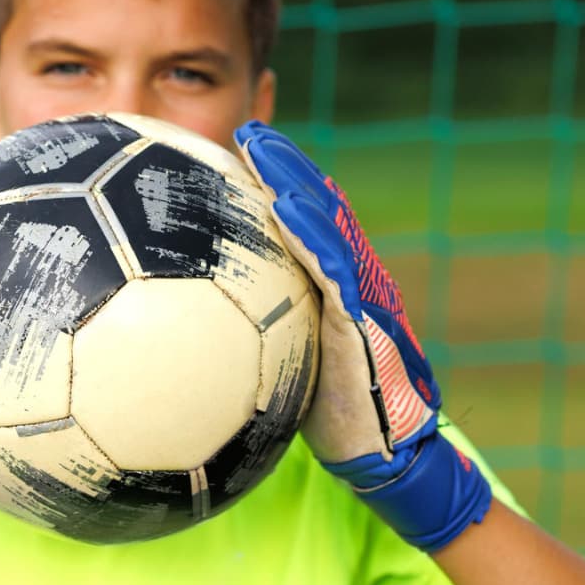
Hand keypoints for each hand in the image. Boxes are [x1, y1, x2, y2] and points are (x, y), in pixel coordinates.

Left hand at [236, 122, 490, 551]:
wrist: (384, 455)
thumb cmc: (332, 413)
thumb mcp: (289, 361)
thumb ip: (262, 331)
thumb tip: (201, 323)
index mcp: (334, 286)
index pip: (306, 224)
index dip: (279, 182)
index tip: (243, 150)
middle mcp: (352, 281)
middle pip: (318, 210)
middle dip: (285, 165)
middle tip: (249, 129)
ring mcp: (362, 297)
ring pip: (328, 227)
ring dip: (294, 181)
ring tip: (261, 146)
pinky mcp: (364, 322)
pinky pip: (335, 270)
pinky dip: (311, 234)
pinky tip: (282, 206)